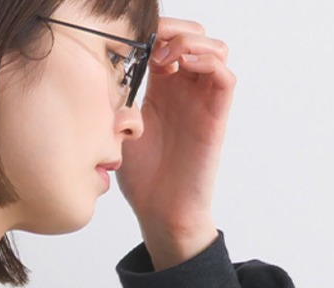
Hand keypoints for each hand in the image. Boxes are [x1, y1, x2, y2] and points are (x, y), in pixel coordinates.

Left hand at [116, 18, 235, 241]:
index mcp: (162, 88)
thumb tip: (109, 70)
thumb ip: (119, 98)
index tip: (134, 40)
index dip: (156, 30)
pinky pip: (225, 77)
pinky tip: (182, 69)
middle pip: (196, 35)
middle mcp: (186, 90)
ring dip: (191, 42)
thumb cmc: (142, 178)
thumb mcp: (119, 129)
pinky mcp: (216, 117)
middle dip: (175, 29)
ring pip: (215, 48)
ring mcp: (203, 102)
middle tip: (152, 49)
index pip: (169, 39)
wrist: (160, 212)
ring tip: (166, 60)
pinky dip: (207, 62)